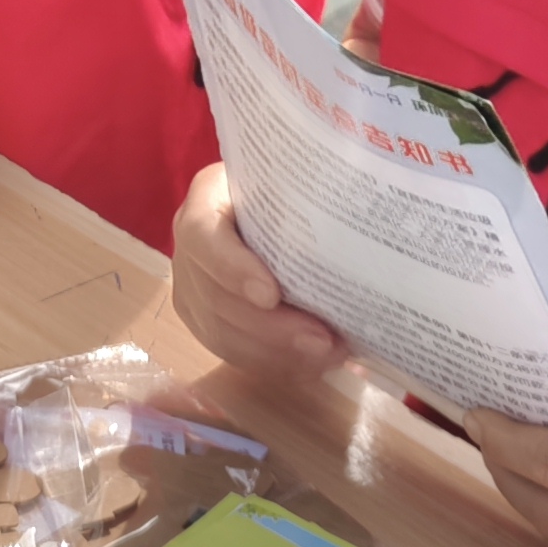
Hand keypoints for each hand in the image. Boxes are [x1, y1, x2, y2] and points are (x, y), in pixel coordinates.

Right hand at [168, 164, 353, 385]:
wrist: (266, 208)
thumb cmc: (285, 189)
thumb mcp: (291, 182)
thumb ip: (308, 199)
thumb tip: (358, 224)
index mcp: (206, 200)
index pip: (204, 237)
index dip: (233, 270)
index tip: (272, 295)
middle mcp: (189, 248)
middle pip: (215, 297)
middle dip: (270, 327)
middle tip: (323, 340)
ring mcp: (191, 289)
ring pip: (221, 333)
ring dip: (276, 352)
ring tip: (328, 354)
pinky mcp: (203, 322)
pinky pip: (231, 351)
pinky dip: (273, 362)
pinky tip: (312, 364)